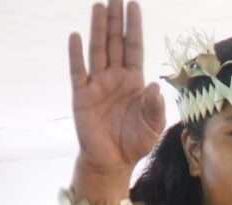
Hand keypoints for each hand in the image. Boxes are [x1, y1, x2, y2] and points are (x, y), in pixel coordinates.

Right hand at [67, 2, 165, 172]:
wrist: (112, 162)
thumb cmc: (135, 142)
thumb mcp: (153, 126)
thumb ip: (155, 106)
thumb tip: (154, 85)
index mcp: (134, 81)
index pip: (134, 47)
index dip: (133, 27)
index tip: (133, 4)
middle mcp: (115, 78)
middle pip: (114, 42)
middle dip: (115, 19)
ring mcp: (97, 84)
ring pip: (97, 50)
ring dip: (98, 29)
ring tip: (99, 6)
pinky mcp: (81, 96)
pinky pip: (78, 71)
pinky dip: (77, 54)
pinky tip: (76, 36)